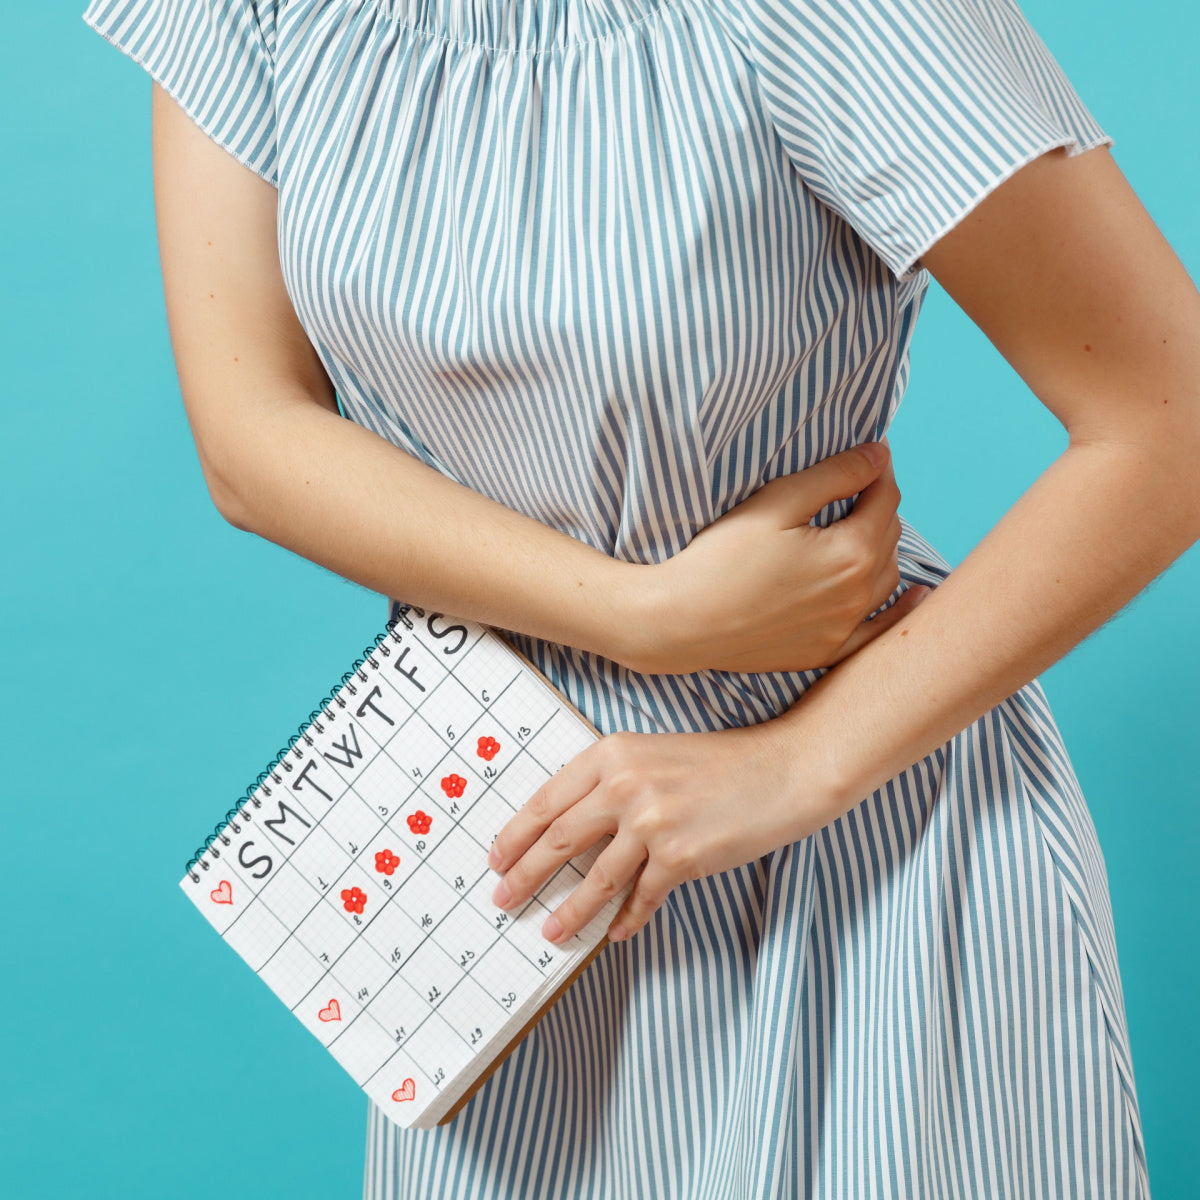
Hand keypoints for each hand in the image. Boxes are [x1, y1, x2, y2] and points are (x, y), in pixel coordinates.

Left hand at [486, 725, 820, 945]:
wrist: (784, 769)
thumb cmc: (722, 762)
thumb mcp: (654, 754)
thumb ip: (612, 783)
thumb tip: (570, 831)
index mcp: (613, 753)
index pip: (547, 800)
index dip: (515, 834)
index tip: (497, 857)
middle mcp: (625, 784)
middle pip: (557, 839)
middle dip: (524, 874)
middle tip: (503, 898)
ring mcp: (652, 822)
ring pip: (594, 878)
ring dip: (568, 911)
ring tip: (550, 932)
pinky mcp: (680, 857)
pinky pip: (641, 897)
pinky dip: (626, 919)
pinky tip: (616, 932)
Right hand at [627, 441, 929, 674]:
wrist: (679, 623)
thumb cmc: (720, 558)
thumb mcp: (776, 502)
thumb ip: (835, 475)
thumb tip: (880, 455)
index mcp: (852, 553)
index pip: (884, 499)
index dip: (877, 471)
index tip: (868, 457)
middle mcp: (858, 595)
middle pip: (888, 537)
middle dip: (878, 508)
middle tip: (855, 489)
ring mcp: (843, 629)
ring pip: (886, 579)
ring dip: (881, 550)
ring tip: (862, 530)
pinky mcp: (824, 652)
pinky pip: (878, 632)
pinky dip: (900, 612)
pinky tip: (916, 598)